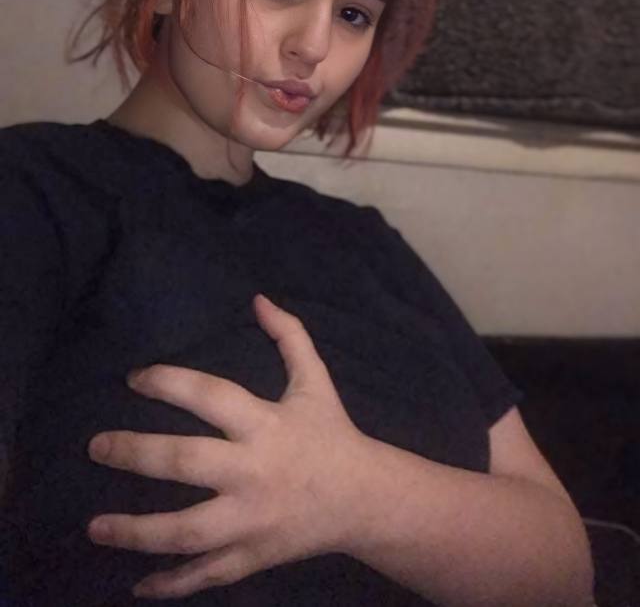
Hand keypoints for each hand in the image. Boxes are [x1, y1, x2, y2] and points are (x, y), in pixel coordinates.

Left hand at [87, 294, 371, 597]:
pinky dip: (172, 585)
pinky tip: (137, 586)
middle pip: (186, 462)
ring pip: (186, 531)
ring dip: (136, 531)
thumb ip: (290, 336)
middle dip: (135, 453)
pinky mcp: (253, 557)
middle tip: (95, 447)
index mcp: (266, 424)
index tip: (134, 378)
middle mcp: (255, 472)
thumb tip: (258, 298)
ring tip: (95, 526)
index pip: (210, 395)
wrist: (366, 500)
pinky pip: (206, 575)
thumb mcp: (315, 380)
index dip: (169, 382)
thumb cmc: (332, 434)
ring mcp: (251, 521)